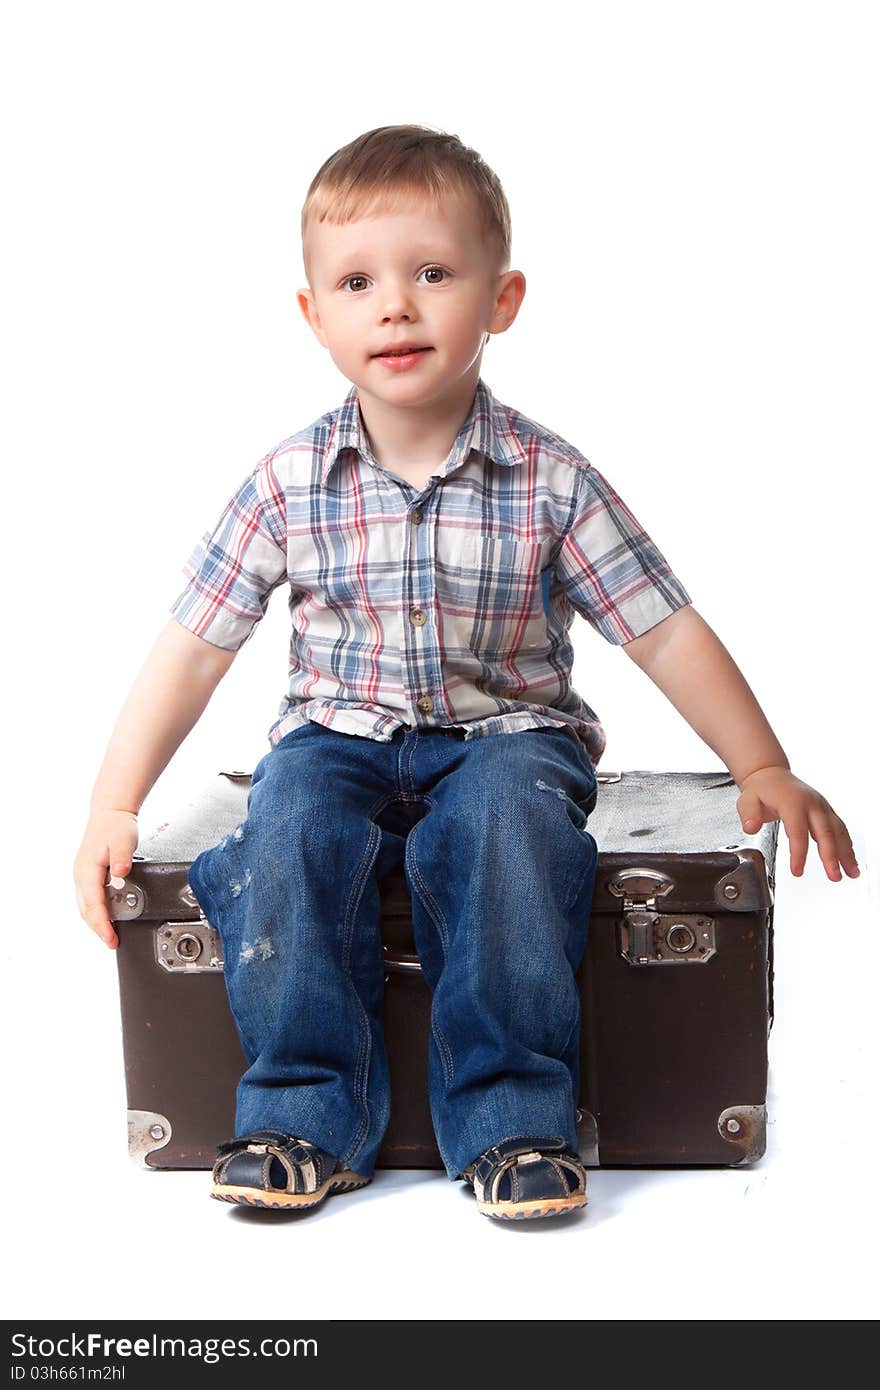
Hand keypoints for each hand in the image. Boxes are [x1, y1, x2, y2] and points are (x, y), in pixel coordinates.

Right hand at [73, 809, 139, 947]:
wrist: (111, 812)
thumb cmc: (116, 825)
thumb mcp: (124, 840)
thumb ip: (122, 859)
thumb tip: (120, 873)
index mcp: (87, 870)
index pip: (93, 905)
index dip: (102, 924)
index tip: (110, 938)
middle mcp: (81, 875)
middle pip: (86, 910)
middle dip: (98, 929)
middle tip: (112, 942)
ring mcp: (82, 875)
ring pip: (85, 906)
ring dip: (96, 922)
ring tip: (109, 934)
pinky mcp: (88, 874)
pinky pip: (89, 898)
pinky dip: (95, 911)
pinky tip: (106, 917)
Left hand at [736, 767, 859, 881]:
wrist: (772, 776)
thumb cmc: (761, 790)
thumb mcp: (746, 800)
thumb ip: (748, 814)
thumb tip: (750, 827)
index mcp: (792, 802)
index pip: (798, 831)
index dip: (799, 852)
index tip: (797, 871)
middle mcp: (812, 803)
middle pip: (825, 831)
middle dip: (831, 856)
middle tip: (834, 876)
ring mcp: (822, 807)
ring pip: (838, 831)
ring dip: (846, 853)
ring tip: (852, 873)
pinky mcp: (827, 812)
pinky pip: (840, 829)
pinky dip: (847, 846)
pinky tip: (850, 861)